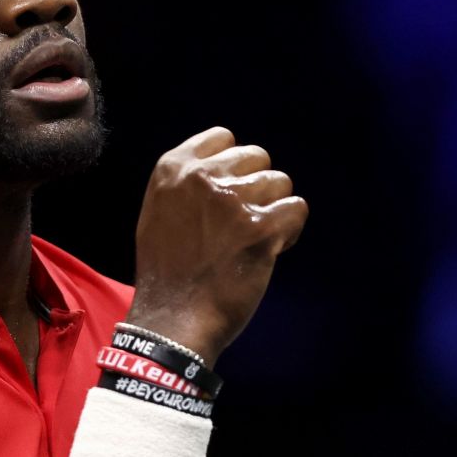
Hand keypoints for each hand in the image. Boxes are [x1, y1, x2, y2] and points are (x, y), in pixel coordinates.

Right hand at [125, 127, 307, 365]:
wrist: (173, 318)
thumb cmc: (167, 272)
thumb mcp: (159, 213)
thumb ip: (188, 185)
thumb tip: (226, 170)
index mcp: (173, 168)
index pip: (224, 138)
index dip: (235, 167)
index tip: (228, 196)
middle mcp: (202, 177)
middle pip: (258, 157)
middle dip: (258, 187)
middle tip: (244, 222)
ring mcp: (232, 200)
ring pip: (281, 183)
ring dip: (275, 210)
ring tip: (256, 239)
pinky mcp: (260, 227)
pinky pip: (297, 210)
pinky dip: (290, 230)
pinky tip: (272, 249)